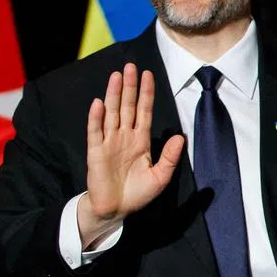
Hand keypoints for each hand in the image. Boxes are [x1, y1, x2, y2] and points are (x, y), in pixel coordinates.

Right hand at [78, 63, 183, 247]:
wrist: (116, 210)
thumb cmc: (138, 193)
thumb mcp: (161, 176)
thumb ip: (170, 157)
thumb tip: (180, 137)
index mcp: (140, 140)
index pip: (144, 111)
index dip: (146, 93)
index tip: (149, 75)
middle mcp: (124, 136)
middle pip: (127, 106)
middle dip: (130, 86)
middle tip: (130, 66)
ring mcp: (109, 142)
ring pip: (112, 113)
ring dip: (114, 94)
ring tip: (116, 76)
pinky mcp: (96, 153)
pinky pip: (95, 132)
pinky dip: (96, 118)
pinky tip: (99, 103)